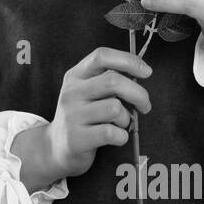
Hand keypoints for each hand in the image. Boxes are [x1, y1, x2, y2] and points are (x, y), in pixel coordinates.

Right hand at [13, 47, 152, 191]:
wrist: (56, 147)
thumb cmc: (82, 116)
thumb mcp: (87, 92)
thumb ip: (108, 80)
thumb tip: (142, 72)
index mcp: (75, 76)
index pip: (101, 56)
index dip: (128, 60)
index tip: (147, 72)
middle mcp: (71, 92)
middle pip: (113, 81)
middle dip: (138, 94)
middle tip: (144, 106)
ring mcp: (72, 115)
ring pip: (114, 108)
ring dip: (126, 118)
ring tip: (120, 124)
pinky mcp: (77, 138)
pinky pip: (112, 133)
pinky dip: (121, 136)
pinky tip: (115, 138)